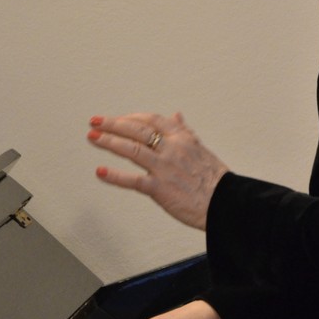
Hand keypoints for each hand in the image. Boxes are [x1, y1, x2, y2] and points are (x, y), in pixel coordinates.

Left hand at [87, 111, 228, 228]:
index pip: (151, 120)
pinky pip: (133, 181)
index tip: (117, 118)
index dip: (131, 117)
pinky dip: (115, 176)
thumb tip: (176, 115)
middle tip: (95, 121)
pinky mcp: (160, 189)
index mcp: (182, 138)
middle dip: (113, 124)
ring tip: (92, 137)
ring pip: (132, 149)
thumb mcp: (200, 148)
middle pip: (137, 130)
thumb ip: (184, 131)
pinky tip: (101, 171)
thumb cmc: (214, 179)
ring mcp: (165, 168)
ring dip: (109, 142)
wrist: (226, 203)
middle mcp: (172, 149)